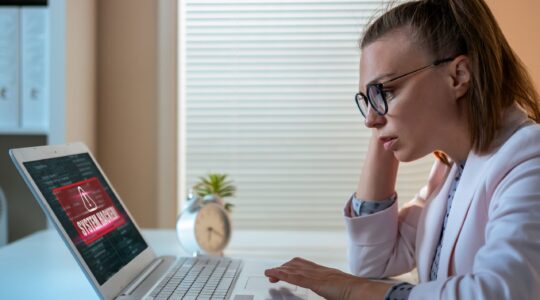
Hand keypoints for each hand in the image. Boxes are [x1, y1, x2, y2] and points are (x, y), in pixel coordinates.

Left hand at [264, 257, 390, 299]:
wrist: (362, 291)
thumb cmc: (354, 293)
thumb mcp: (337, 290)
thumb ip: (329, 290)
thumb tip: (329, 293)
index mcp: (324, 272)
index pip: (304, 265)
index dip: (292, 266)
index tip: (284, 270)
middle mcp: (319, 270)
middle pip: (296, 264)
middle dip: (283, 268)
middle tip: (272, 273)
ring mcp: (317, 274)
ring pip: (293, 268)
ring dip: (279, 270)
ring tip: (269, 273)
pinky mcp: (316, 281)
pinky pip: (296, 277)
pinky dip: (283, 274)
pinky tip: (275, 275)